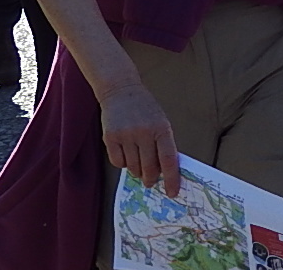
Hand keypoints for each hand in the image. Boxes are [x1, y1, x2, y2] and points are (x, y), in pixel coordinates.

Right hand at [100, 82, 180, 196]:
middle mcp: (144, 132)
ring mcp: (126, 135)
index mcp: (162, 128)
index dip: (171, 178)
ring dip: (137, 170)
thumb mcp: (161, 122)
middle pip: (149, 168)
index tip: (172, 192)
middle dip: (151, 179)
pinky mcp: (110, 138)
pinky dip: (124, 163)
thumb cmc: (145, 110)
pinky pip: (118, 162)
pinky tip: (126, 153)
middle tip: (151, 182)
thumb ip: (163, 145)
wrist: (121, 91)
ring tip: (138, 160)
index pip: (168, 159)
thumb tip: (164, 172)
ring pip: (133, 167)